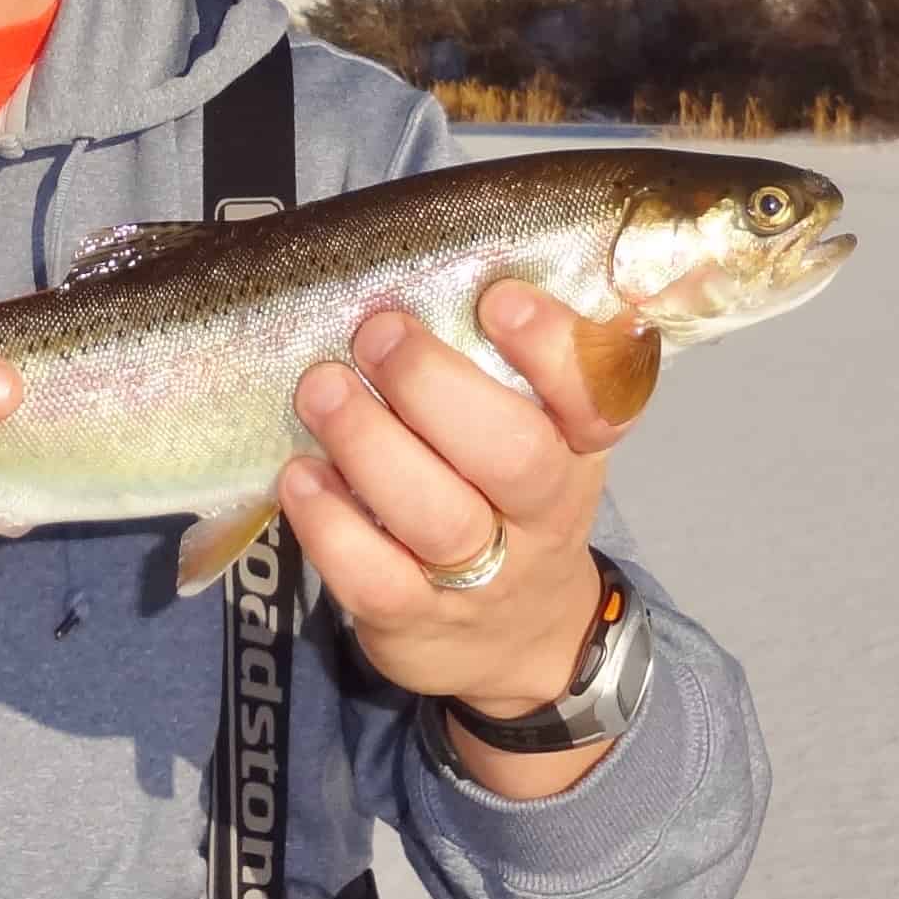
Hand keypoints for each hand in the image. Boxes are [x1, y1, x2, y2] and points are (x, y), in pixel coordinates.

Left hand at [278, 280, 632, 714]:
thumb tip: (421, 259)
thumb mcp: (533, 428)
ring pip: (441, 517)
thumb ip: (499, 361)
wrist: (522, 639)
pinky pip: (374, 578)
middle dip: (435, 385)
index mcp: (576, 447)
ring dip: (371, 444)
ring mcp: (485, 577)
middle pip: (514, 455)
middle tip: (377, 332)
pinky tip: (300, 475)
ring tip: (320, 389)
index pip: (598, 399)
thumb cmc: (505, 493)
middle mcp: (543, 512)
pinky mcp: (418, 623)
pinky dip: (331, 524)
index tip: (499, 297)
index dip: (555, 349)